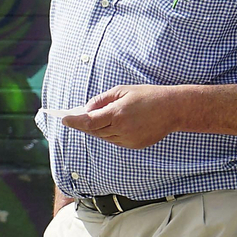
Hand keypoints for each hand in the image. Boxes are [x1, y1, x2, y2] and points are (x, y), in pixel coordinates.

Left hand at [60, 84, 179, 148]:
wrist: (172, 109)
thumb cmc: (147, 95)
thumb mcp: (122, 91)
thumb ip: (102, 100)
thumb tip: (87, 108)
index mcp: (117, 114)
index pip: (89, 122)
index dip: (75, 121)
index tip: (64, 119)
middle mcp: (122, 130)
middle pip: (95, 131)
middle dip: (84, 125)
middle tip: (73, 118)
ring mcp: (129, 140)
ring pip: (105, 137)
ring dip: (96, 130)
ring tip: (89, 121)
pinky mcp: (135, 145)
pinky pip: (116, 141)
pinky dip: (109, 134)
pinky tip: (107, 126)